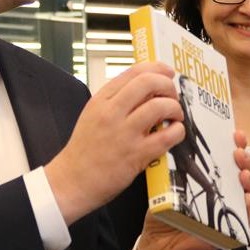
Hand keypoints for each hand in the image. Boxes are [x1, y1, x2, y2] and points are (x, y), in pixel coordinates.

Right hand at [45, 62, 183, 224]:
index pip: (134, 72)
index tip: (167, 72)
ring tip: (175, 116)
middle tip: (172, 96)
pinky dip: (177, 131)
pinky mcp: (136, 155)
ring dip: (175, 108)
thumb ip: (115, 100)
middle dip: (168, 86)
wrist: (72, 180)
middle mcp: (112, 113)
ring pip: (160, 106)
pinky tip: (175, 132)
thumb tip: (145, 89)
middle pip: (149, 83)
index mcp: (101, 100)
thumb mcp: (92, 114)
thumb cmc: (84, 150)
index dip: (157, 68)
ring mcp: (124, 133)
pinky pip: (167, 136)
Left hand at [135, 130, 249, 249]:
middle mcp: (225, 196)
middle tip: (239, 152)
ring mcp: (228, 212)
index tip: (237, 135)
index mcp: (213, 182)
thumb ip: (177, 167)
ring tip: (242, 173)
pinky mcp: (228, 231)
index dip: (238, 147)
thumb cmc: (165, 213)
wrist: (157, 243)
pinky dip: (248, 207)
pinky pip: (245, 218)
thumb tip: (176, 140)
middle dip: (247, 161)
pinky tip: (245, 197)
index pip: (232, 162)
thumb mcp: (170, 185)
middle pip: (246, 175)